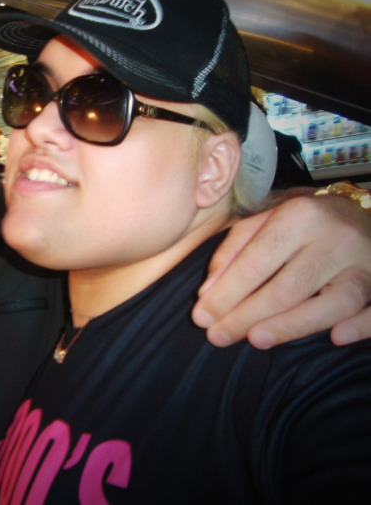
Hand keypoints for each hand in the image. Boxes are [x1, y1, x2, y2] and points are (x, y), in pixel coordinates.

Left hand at [193, 192, 370, 347]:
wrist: (362, 215)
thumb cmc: (303, 223)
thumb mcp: (264, 223)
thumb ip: (232, 252)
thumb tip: (207, 293)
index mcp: (300, 216)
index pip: (256, 263)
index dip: (225, 294)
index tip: (201, 317)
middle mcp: (336, 236)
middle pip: (288, 287)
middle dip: (247, 316)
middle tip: (217, 337)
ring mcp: (367, 261)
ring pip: (333, 303)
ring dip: (292, 326)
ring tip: (255, 340)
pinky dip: (361, 326)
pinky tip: (336, 337)